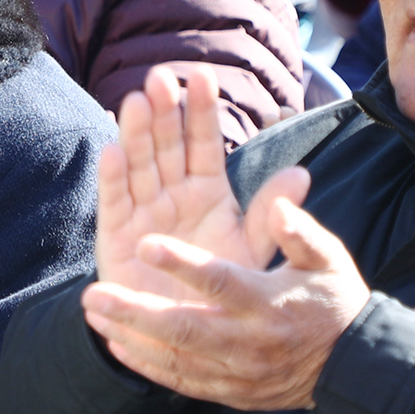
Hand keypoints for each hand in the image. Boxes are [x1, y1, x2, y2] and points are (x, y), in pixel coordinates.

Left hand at [81, 197, 370, 411]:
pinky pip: (179, 381)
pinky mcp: (228, 391)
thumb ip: (301, 232)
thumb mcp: (329, 260)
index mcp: (267, 303)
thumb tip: (281, 201)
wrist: (351, 370)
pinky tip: (117, 345)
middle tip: (92, 295)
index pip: (220, 282)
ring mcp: (234, 371)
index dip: (182, 264)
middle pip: (182, 328)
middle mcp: (246, 341)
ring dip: (129, 338)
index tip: (145, 244)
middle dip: (133, 313)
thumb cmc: (334, 303)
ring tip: (93, 316)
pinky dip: (146, 365)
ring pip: (173, 359)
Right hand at [95, 65, 305, 295]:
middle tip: (162, 77)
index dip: (201, 112)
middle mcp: (173, 195)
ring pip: (139, 165)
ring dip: (136, 134)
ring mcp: (143, 213)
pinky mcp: (117, 237)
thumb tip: (302, 174)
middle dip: (164, 111)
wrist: (187, 336)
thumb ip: (269, 214)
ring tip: (136, 101)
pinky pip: (115, 203)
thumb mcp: (250, 250)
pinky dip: (112, 179)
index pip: (203, 144)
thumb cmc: (220, 288)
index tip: (202, 78)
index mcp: (207, 192)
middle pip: (167, 146)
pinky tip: (112, 151)